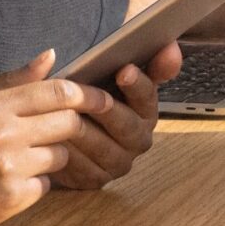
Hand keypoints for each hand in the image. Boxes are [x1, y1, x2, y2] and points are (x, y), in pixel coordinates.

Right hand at [0, 52, 118, 225]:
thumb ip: (9, 82)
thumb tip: (52, 55)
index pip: (57, 91)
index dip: (89, 95)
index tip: (104, 100)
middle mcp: (2, 132)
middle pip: (68, 122)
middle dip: (76, 128)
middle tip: (74, 134)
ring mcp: (8, 167)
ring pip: (61, 156)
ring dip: (54, 159)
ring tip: (27, 162)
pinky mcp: (10, 199)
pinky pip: (46, 186)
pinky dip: (36, 185)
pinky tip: (11, 185)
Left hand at [49, 43, 181, 190]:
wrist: (57, 125)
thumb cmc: (87, 94)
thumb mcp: (110, 72)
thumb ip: (142, 61)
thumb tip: (171, 46)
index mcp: (146, 110)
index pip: (148, 97)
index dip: (138, 85)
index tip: (124, 70)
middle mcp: (138, 138)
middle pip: (127, 125)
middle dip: (107, 110)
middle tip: (89, 97)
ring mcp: (118, 162)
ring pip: (104, 147)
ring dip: (84, 131)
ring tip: (64, 114)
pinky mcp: (96, 179)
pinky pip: (83, 168)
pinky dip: (69, 153)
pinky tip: (53, 138)